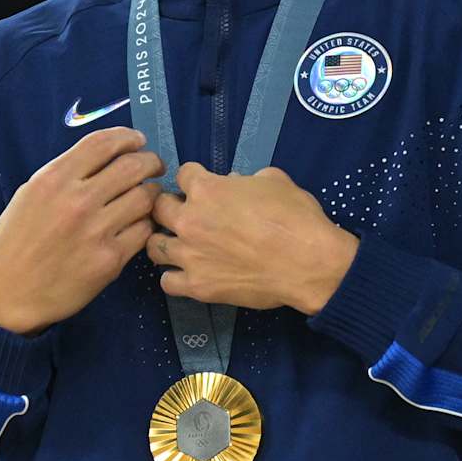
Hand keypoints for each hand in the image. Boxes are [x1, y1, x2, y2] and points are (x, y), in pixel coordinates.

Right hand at [0, 128, 161, 335]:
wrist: (6, 294)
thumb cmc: (16, 242)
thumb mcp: (31, 195)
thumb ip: (68, 174)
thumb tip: (110, 157)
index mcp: (54, 179)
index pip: (104, 143)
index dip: (128, 137)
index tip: (138, 141)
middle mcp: (77, 201)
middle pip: (134, 166)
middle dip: (151, 162)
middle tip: (154, 167)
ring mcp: (96, 231)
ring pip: (146, 197)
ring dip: (151, 193)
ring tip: (146, 197)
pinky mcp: (110, 260)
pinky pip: (143, 231)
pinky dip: (144, 224)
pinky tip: (136, 225)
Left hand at [147, 164, 357, 315]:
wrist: (308, 262)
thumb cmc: (295, 216)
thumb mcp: (274, 181)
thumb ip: (245, 180)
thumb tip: (234, 187)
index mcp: (207, 189)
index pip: (183, 174)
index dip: (194, 178)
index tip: (202, 185)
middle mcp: (189, 221)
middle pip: (158, 208)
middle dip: (171, 207)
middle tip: (189, 214)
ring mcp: (189, 256)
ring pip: (154, 246)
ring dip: (166, 241)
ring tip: (183, 245)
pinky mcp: (196, 286)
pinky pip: (167, 281)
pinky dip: (175, 276)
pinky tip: (189, 272)